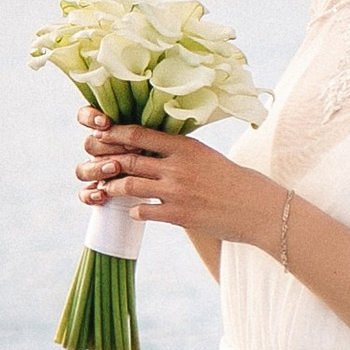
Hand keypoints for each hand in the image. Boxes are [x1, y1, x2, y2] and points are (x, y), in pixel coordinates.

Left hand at [75, 109, 283, 250]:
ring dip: (114, 188)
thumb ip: (177, 150)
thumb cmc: (230, 179)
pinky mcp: (180, 215)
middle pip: (128, 159)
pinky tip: (133, 211)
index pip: (138, 134)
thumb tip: (149, 144)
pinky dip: (133, 211)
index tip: (99, 136)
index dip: (113, 134)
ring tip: (108, 189)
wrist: (257, 207)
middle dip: (105, 162)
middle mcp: (178, 166)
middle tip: (92, 165)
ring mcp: (178, 191)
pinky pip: (144, 211)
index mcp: (184, 146)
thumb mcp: (204, 155)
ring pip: (130, 186)